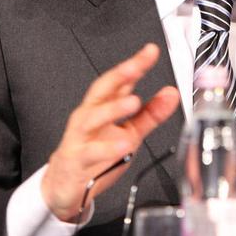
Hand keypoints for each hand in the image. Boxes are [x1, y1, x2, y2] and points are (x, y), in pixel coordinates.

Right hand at [41, 43, 180, 220]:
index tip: (151, 51)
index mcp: (103, 106)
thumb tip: (171, 93)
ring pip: (94, 117)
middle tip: (136, 66)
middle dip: (119, 76)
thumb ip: (151, 114)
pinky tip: (123, 144)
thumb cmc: (96, 155)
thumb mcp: (130, 132)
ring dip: (113, 108)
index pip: (120, 81)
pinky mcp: (77, 158)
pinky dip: (107, 147)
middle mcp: (89, 116)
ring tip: (134, 102)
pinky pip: (92, 151)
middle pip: (102, 90)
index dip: (135, 64)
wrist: (64, 184)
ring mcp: (81, 136)